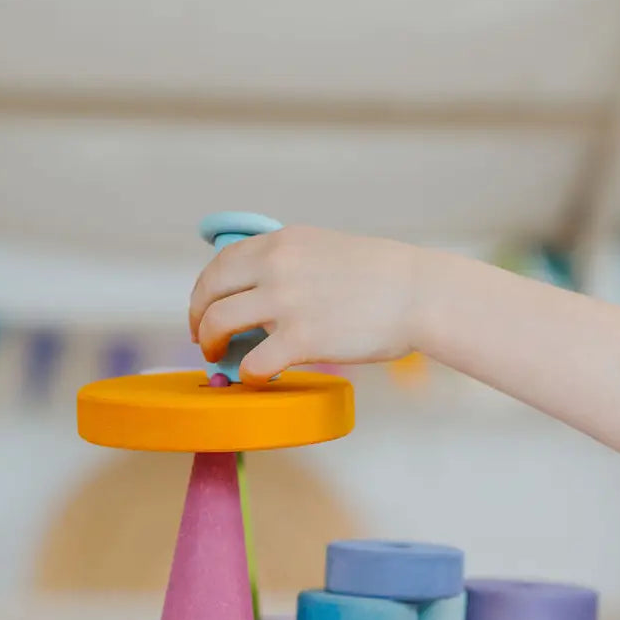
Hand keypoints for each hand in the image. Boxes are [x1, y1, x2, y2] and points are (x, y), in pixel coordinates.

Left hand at [188, 225, 421, 382]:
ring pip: (220, 324)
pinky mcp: (301, 339)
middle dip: (199, 319)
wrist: (420, 293)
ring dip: (212, 345)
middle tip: (204, 340)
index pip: (221, 263)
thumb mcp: (325, 250)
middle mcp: (276, 266)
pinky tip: (259, 377)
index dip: (204, 291)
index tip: (205, 309)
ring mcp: (286, 302)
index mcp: (281, 242)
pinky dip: (248, 374)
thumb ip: (289, 264)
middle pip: (210, 293)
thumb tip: (260, 293)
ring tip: (220, 359)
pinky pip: (253, 363)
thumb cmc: (382, 278)